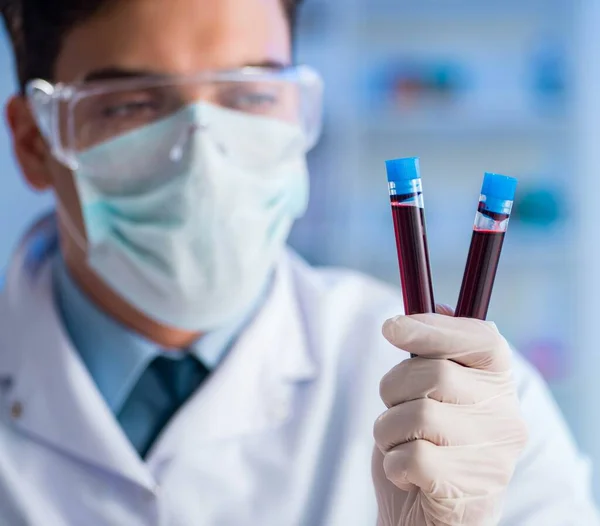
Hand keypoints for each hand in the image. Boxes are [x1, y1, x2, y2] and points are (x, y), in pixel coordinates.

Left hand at [372, 309, 527, 525]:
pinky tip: (407, 474)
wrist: (426, 515)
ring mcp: (493, 457)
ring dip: (389, 429)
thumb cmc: (425, 444)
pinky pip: (410, 457)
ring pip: (416, 414)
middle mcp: (506, 417)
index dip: (433, 328)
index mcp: (499, 384)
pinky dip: (393, 464)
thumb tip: (432, 304)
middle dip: (394, 387)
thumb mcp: (429, 391)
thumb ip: (435, 351)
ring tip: (401, 444)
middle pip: (434, 374)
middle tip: (396, 408)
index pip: (481, 339)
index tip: (391, 328)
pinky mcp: (469, 491)